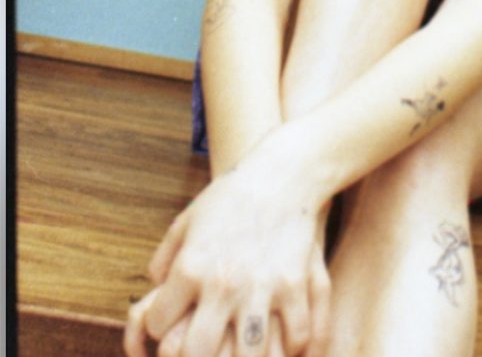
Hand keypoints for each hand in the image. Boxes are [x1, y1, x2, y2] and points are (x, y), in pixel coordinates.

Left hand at [123, 158, 330, 355]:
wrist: (283, 174)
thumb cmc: (232, 196)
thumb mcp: (187, 220)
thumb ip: (164, 258)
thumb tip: (154, 288)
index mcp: (191, 267)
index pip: (157, 326)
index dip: (160, 328)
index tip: (172, 322)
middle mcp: (223, 284)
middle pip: (197, 354)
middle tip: (207, 348)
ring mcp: (262, 287)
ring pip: (247, 356)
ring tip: (243, 352)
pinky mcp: (296, 285)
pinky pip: (296, 336)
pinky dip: (292, 348)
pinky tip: (285, 342)